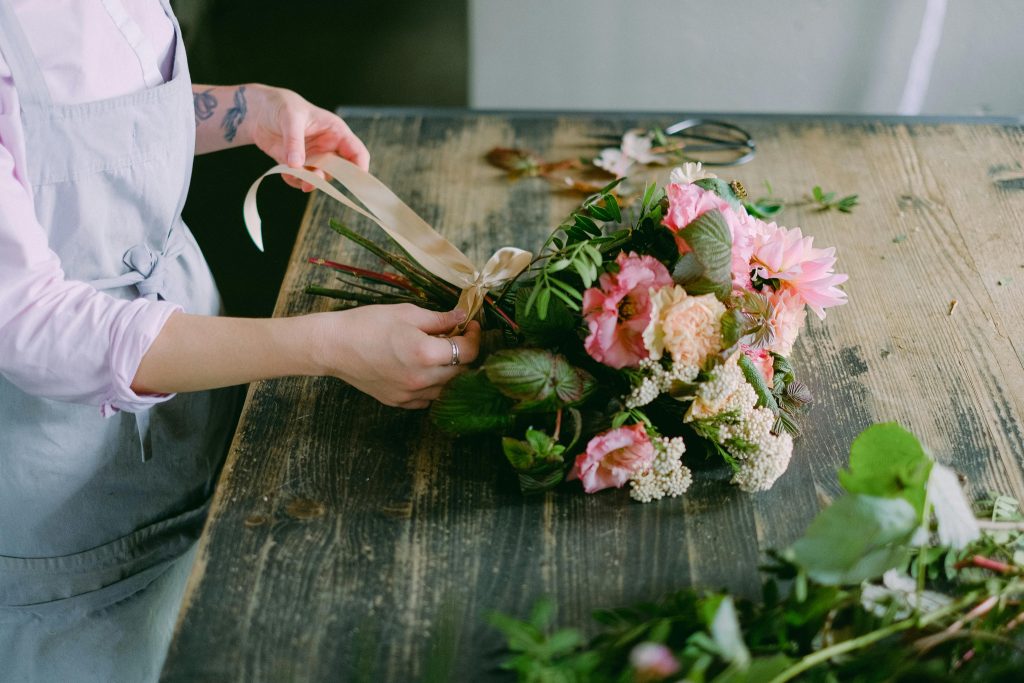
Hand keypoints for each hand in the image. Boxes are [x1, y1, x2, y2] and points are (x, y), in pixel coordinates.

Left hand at [247, 85, 370, 189]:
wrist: (258, 110)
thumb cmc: (281, 104)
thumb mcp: (290, 118)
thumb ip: (294, 141)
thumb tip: (297, 165)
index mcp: (336, 132)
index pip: (357, 153)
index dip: (359, 170)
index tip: (353, 183)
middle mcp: (328, 147)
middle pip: (338, 172)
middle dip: (326, 178)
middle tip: (309, 182)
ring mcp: (313, 157)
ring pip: (319, 178)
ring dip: (307, 181)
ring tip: (291, 173)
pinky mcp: (298, 164)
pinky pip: (300, 180)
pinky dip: (293, 180)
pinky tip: (282, 170)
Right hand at [312, 305, 480, 408]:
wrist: (334, 346)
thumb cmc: (368, 324)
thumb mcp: (407, 313)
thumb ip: (440, 319)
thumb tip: (463, 316)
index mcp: (426, 354)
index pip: (468, 352)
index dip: (474, 337)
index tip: (470, 326)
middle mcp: (421, 379)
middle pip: (461, 372)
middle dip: (463, 354)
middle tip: (454, 337)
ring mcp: (410, 394)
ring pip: (446, 388)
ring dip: (449, 371)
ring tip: (437, 354)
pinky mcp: (399, 402)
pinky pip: (427, 398)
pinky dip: (432, 385)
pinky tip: (422, 369)